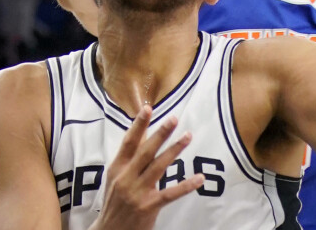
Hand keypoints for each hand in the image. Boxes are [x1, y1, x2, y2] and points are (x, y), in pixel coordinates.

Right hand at [91, 106, 203, 229]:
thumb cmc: (116, 200)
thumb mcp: (117, 177)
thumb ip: (130, 156)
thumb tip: (142, 130)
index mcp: (117, 168)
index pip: (128, 142)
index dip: (138, 125)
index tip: (147, 108)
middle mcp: (125, 178)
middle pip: (145, 151)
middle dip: (160, 133)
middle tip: (174, 118)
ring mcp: (137, 193)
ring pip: (158, 166)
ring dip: (174, 150)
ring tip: (188, 136)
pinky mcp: (148, 207)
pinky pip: (170, 194)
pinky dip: (186, 185)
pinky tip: (199, 177)